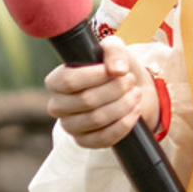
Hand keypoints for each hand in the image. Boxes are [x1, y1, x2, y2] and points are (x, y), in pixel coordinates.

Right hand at [44, 37, 158, 151]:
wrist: (130, 90)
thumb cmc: (115, 67)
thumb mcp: (114, 49)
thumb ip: (113, 51)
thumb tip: (117, 70)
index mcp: (56, 82)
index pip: (69, 81)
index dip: (96, 76)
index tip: (116, 71)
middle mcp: (57, 105)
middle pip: (86, 100)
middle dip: (115, 89)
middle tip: (130, 80)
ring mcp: (70, 126)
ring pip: (97, 119)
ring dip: (123, 105)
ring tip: (135, 93)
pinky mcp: (84, 142)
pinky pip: (104, 138)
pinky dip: (125, 123)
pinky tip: (135, 110)